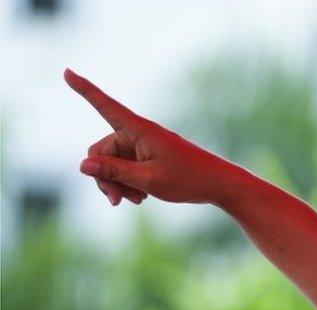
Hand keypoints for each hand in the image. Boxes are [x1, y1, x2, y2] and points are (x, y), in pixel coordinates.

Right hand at [64, 68, 234, 205]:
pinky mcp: (148, 158)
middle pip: (101, 151)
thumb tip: (82, 164)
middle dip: (104, 176)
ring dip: (117, 183)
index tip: (66, 71)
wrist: (219, 185)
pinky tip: (141, 198)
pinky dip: (128, 183)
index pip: (105, 106)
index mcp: (140, 130)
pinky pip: (125, 169)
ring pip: (111, 164)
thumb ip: (114, 171)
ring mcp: (143, 147)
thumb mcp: (148, 179)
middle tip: (116, 201)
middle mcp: (138, 134)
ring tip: (136, 201)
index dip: (84, 89)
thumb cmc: (188, 179)